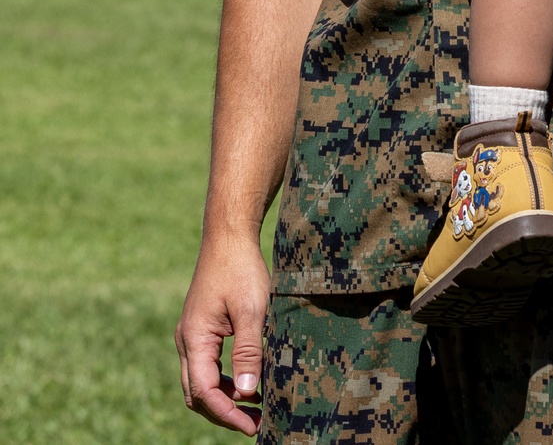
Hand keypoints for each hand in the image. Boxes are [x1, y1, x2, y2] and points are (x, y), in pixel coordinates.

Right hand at [175, 238, 271, 434]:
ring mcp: (192, 335)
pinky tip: (248, 382)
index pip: (204, 392)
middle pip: (197, 393)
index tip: (252, 426)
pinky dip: (225, 381)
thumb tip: (248, 393)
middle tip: (255, 425)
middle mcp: (187, 341)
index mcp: (194, 339)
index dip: (227, 414)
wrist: (228, 236)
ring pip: (201, 381)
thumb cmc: (241, 269)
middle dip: (224, 413)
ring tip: (255, 409)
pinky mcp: (202, 329)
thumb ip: (248, 351)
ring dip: (225, 399)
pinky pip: (207, 366)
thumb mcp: (251, 310)